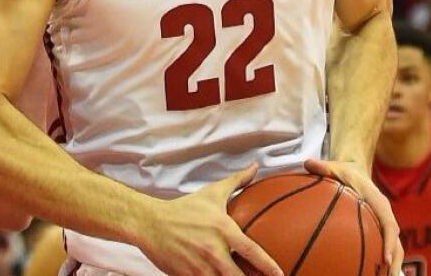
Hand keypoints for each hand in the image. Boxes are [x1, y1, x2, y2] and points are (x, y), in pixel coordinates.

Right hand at [133, 165, 281, 275]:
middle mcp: (213, 250)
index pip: (252, 252)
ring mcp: (199, 266)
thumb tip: (256, 166)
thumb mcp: (212, 193)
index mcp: (223, 229)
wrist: (150, 223)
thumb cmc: (184, 208)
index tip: (280, 274)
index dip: (268, 266)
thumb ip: (237, 181)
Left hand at [305, 159, 402, 275]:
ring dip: (392, 267)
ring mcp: (383, 225)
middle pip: (396, 243)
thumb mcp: (335, 167)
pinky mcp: (378, 230)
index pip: (389, 224)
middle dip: (395, 263)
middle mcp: (385, 216)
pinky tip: (374, 275)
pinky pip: (383, 248)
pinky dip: (382, 263)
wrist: (357, 171)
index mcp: (379, 202)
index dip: (388, 242)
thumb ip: (322, 167)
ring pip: (394, 249)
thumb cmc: (345, 172)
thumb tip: (307, 163)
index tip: (385, 258)